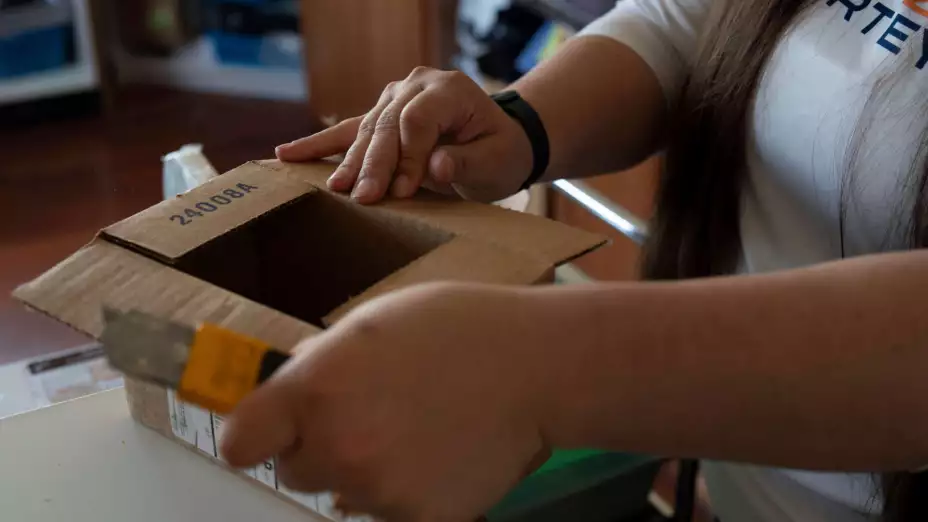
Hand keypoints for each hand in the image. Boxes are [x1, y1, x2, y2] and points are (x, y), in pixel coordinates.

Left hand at [220, 283, 551, 521]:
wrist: (536, 367)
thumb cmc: (456, 327)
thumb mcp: (374, 321)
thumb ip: (322, 361)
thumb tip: (292, 386)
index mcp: (315, 390)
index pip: (239, 442)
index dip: (255, 434)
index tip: (273, 429)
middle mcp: (336, 447)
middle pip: (293, 470)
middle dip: (318, 448)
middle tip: (367, 418)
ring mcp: (378, 491)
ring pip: (344, 493)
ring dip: (364, 471)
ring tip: (415, 432)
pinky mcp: (418, 520)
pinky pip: (388, 513)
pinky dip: (406, 493)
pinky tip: (439, 458)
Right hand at [275, 67, 532, 203]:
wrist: (498, 141)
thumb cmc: (499, 153)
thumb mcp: (496, 161)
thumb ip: (466, 162)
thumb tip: (435, 166)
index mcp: (450, 89)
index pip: (418, 121)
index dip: (409, 157)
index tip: (405, 192)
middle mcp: (418, 85)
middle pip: (387, 125)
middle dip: (374, 165)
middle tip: (362, 198)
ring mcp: (394, 97)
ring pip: (366, 130)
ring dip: (348, 162)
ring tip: (333, 189)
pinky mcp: (379, 114)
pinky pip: (346, 130)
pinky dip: (317, 144)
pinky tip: (285, 155)